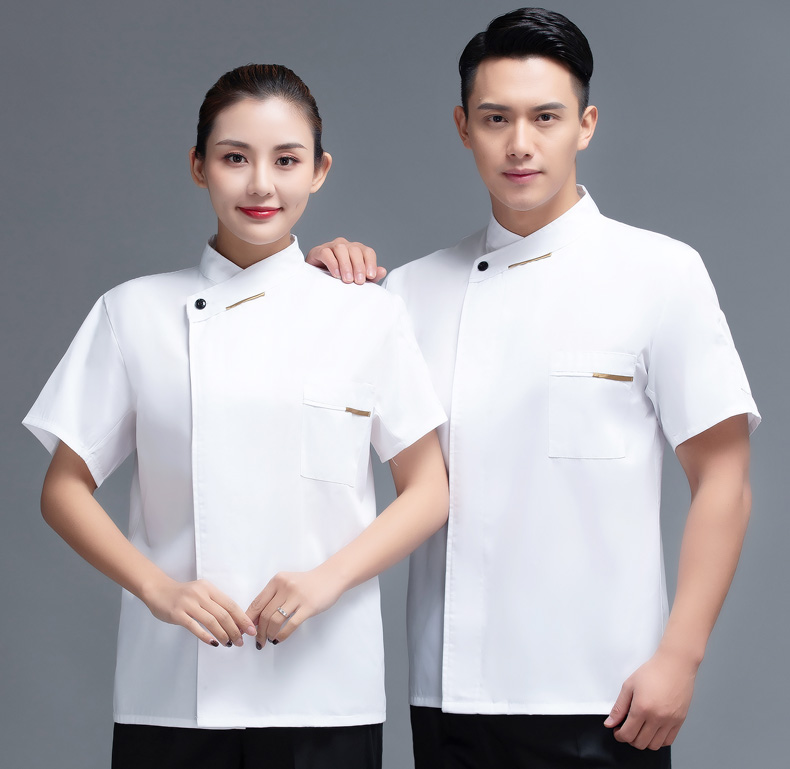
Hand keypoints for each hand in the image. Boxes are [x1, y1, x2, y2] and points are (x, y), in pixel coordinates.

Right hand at [141, 576, 256, 647]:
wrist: (158, 590)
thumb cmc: (182, 594)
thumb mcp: (201, 593)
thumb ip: (215, 604)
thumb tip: (235, 622)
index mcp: (209, 588)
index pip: (230, 605)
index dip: (242, 618)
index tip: (251, 630)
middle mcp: (200, 594)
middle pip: (223, 615)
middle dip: (235, 630)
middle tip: (240, 642)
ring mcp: (189, 604)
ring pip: (211, 621)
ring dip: (223, 635)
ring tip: (229, 644)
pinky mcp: (178, 614)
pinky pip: (195, 627)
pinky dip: (206, 636)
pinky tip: (213, 643)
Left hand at [246, 567, 344, 647]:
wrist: (330, 577)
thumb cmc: (306, 583)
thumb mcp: (287, 583)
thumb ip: (272, 596)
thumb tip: (255, 619)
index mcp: (277, 580)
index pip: (257, 602)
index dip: (249, 619)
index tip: (247, 630)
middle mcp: (285, 586)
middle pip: (265, 614)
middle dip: (259, 631)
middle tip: (258, 640)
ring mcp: (297, 596)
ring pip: (275, 621)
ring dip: (269, 634)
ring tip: (269, 640)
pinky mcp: (309, 607)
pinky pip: (291, 625)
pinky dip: (282, 635)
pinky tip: (279, 639)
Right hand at [306, 237, 385, 283]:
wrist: (319, 280)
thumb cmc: (341, 278)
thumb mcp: (358, 279)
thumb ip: (371, 276)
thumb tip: (383, 271)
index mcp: (357, 250)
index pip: (368, 252)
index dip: (370, 263)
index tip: (370, 276)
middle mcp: (345, 245)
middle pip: (355, 250)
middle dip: (359, 266)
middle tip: (358, 281)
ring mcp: (331, 246)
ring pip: (341, 249)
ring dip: (346, 265)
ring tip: (347, 280)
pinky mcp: (318, 251)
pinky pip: (326, 253)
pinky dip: (332, 263)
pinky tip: (336, 275)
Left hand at [604, 648, 697, 749]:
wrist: (675, 665)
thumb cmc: (652, 672)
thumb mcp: (629, 686)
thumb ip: (619, 707)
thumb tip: (610, 723)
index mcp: (642, 708)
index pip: (628, 734)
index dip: (619, 735)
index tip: (617, 731)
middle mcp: (657, 718)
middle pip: (640, 743)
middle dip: (630, 739)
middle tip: (627, 730)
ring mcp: (670, 721)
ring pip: (654, 745)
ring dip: (644, 741)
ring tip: (640, 730)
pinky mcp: (680, 721)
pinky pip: (668, 741)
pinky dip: (658, 740)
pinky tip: (653, 730)